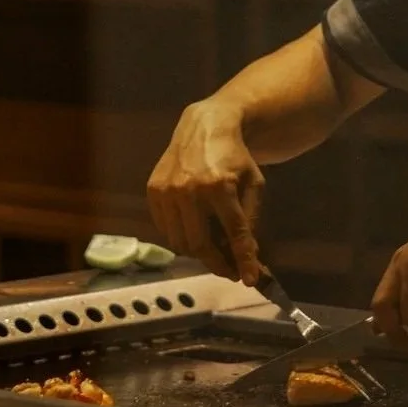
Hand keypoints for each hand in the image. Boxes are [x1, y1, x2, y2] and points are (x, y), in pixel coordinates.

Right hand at [147, 99, 264, 285]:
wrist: (206, 127)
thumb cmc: (235, 157)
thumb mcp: (254, 184)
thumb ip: (250, 220)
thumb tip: (249, 257)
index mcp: (220, 186)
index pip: (234, 232)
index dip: (243, 259)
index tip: (251, 279)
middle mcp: (189, 189)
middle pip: (201, 244)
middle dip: (218, 263)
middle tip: (231, 270)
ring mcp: (167, 191)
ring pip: (181, 241)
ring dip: (199, 252)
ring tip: (215, 250)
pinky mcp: (153, 191)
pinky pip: (166, 229)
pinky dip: (181, 237)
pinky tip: (196, 231)